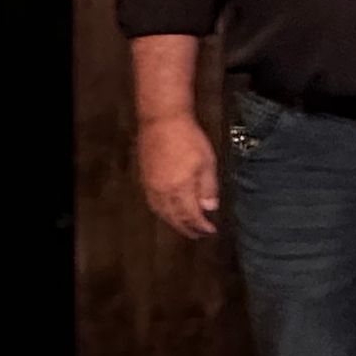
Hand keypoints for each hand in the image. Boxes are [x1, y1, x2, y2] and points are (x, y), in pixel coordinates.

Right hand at [138, 113, 218, 238]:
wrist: (162, 120)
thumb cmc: (188, 138)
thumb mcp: (207, 161)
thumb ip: (208, 187)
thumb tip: (210, 208)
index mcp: (179, 189)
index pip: (190, 216)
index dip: (200, 226)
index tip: (210, 231)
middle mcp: (162, 192)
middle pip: (174, 218)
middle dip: (187, 229)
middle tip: (198, 235)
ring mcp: (151, 186)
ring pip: (161, 213)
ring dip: (174, 223)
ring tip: (185, 227)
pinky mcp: (144, 179)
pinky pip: (153, 203)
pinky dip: (163, 212)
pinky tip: (169, 211)